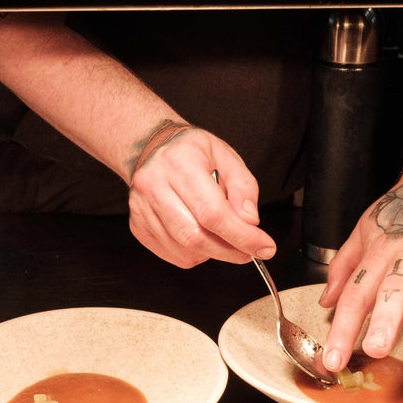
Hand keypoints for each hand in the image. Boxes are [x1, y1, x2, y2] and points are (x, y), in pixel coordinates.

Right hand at [127, 126, 275, 268]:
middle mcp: (154, 185)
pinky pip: (173, 255)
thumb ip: (243, 187)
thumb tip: (249, 222)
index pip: (212, 212)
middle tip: (249, 251)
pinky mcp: (138, 227)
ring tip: (223, 236)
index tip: (264, 247)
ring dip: (213, 253)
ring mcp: (141, 209)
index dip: (241, 236)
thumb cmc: (191, 151)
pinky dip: (195, 254)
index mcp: (179, 163)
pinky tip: (202, 236)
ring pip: (185, 250)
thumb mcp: (226, 156)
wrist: (151, 147)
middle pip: (196, 236)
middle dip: (230, 251)